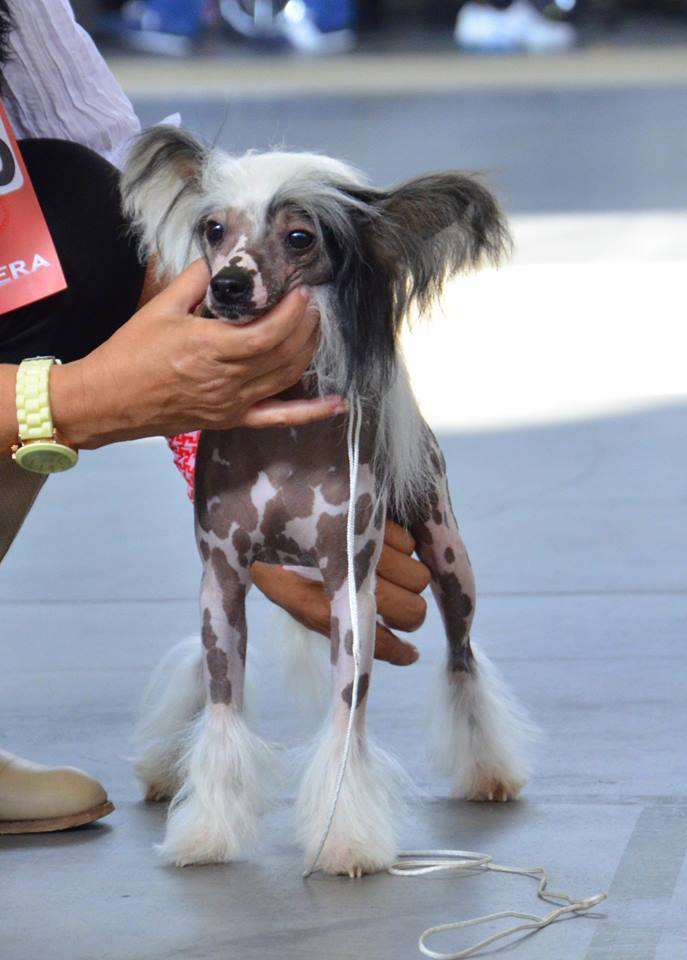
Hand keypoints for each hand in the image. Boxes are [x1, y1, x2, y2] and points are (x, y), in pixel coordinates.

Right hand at [50, 260, 343, 448]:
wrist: (109, 400)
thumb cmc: (130, 353)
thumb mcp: (161, 307)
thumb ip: (195, 280)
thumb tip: (220, 259)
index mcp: (210, 349)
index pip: (269, 333)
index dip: (293, 312)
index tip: (302, 291)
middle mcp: (227, 380)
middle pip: (285, 354)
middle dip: (307, 326)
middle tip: (312, 303)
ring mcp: (233, 404)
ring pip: (287, 378)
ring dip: (308, 352)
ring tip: (315, 328)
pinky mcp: (232, 419)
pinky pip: (278, 418)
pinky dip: (310, 413)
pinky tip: (337, 404)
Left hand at [251, 521, 430, 665]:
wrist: (265, 516)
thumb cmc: (284, 567)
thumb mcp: (307, 605)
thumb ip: (351, 631)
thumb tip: (406, 654)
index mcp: (321, 607)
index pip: (379, 642)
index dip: (399, 651)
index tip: (409, 652)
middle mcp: (347, 577)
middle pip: (413, 610)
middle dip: (409, 615)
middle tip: (395, 607)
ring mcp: (363, 544)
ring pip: (418, 577)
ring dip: (407, 578)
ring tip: (384, 570)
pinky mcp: (372, 516)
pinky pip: (410, 543)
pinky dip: (402, 547)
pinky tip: (380, 543)